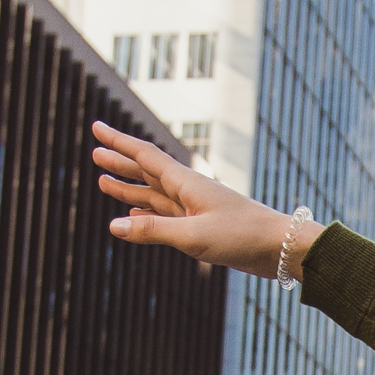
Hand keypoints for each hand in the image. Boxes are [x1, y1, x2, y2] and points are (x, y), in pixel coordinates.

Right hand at [91, 121, 295, 274]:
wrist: (280, 247)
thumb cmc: (242, 236)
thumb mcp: (193, 236)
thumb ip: (153, 231)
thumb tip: (112, 227)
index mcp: (187, 183)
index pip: (145, 156)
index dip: (119, 142)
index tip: (97, 127)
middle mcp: (189, 191)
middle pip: (147, 172)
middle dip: (120, 163)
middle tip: (95, 153)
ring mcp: (195, 208)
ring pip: (154, 195)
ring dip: (129, 189)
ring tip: (104, 182)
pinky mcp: (202, 226)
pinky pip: (166, 215)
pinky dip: (146, 214)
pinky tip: (133, 216)